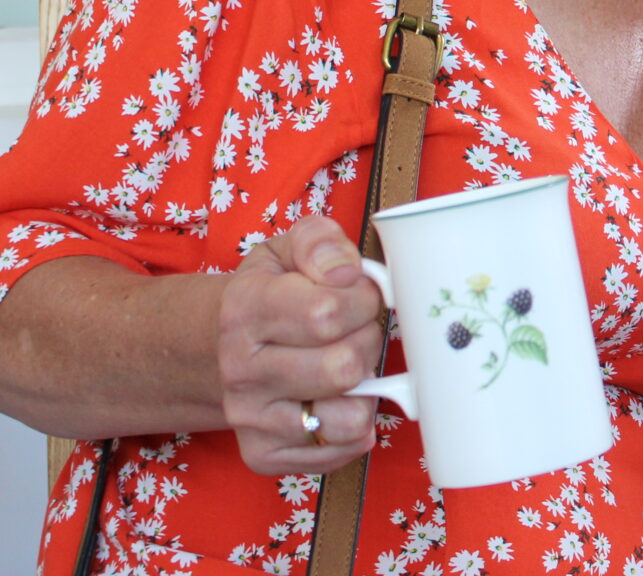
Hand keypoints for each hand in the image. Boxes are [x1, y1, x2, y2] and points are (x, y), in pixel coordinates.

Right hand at [217, 215, 383, 474]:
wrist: (222, 348)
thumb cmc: (273, 293)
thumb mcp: (288, 249)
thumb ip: (320, 242)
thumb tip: (346, 272)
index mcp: (246, 311)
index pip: (328, 313)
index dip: (363, 300)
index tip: (359, 295)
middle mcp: (241, 371)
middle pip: (344, 367)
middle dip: (367, 342)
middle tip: (354, 331)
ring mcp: (249, 418)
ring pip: (348, 417)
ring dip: (365, 389)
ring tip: (348, 367)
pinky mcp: (263, 454)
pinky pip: (341, 450)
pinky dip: (356, 425)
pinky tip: (340, 398)